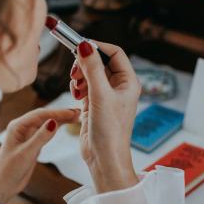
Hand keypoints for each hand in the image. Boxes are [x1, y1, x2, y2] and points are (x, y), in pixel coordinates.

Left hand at [0, 108, 79, 203]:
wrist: (3, 185)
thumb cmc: (9, 170)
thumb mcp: (26, 153)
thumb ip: (40, 138)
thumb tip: (54, 122)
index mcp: (17, 126)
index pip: (40, 114)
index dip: (57, 112)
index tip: (71, 112)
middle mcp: (21, 128)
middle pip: (44, 116)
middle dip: (60, 114)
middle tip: (78, 112)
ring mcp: (27, 135)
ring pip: (46, 123)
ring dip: (60, 119)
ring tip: (75, 117)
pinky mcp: (32, 143)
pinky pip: (46, 132)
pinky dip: (56, 128)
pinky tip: (65, 125)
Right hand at [69, 40, 140, 192]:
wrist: (104, 159)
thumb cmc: (110, 132)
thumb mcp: (100, 95)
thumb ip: (92, 68)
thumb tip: (85, 45)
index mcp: (128, 82)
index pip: (114, 52)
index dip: (97, 47)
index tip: (80, 46)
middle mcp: (119, 87)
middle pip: (99, 61)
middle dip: (85, 64)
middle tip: (75, 72)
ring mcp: (106, 96)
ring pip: (89, 73)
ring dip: (79, 77)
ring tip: (77, 89)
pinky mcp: (94, 104)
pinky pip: (84, 86)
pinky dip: (77, 88)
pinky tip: (77, 97)